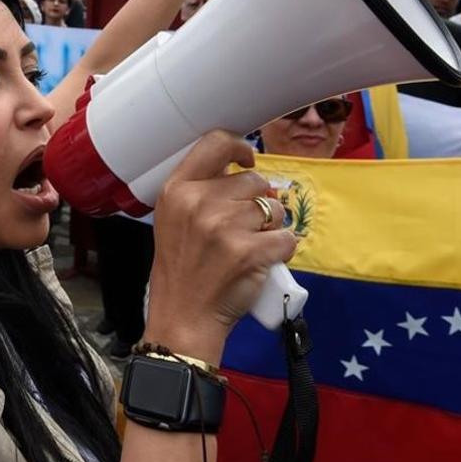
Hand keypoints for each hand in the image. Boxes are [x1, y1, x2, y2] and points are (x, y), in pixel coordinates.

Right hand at [145, 130, 297, 361]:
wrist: (182, 318)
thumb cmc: (181, 271)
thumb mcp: (173, 220)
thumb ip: (201, 192)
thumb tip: (245, 173)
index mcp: (177, 190)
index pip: (215, 143)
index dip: (240, 147)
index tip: (247, 160)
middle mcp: (199, 202)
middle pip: (253, 180)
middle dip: (257, 202)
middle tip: (244, 229)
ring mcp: (225, 227)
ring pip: (274, 208)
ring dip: (271, 226)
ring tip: (251, 246)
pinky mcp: (250, 252)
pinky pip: (287, 237)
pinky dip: (282, 250)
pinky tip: (265, 261)